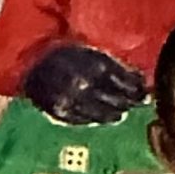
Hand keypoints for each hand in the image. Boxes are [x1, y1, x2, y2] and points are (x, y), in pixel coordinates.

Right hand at [23, 40, 148, 124]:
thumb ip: (116, 65)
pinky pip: (85, 121)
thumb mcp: (93, 52)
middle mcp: (87, 85)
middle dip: (128, 103)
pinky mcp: (61, 112)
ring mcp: (73, 101)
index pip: (129, 85)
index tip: (143, 93)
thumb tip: (142, 81)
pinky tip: (99, 115)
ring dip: (114, 114)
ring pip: (104, 116)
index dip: (138, 91)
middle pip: (119, 102)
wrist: (31, 60)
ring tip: (118, 112)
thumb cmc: (66, 53)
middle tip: (133, 103)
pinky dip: (95, 119)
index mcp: (98, 66)